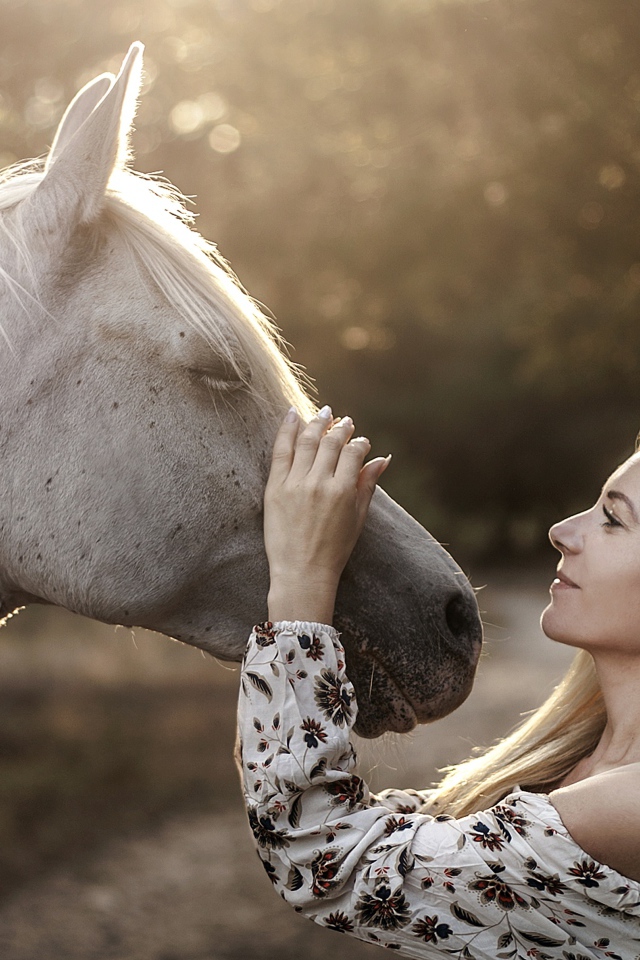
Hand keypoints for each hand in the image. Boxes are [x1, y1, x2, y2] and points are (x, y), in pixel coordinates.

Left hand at [264, 405, 390, 622]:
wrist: (301, 573)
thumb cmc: (333, 550)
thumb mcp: (357, 518)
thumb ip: (367, 485)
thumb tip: (383, 459)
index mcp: (343, 491)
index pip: (353, 453)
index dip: (359, 442)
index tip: (360, 441)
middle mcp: (319, 483)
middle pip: (331, 442)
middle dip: (340, 428)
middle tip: (344, 420)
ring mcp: (295, 484)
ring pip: (307, 441)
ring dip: (317, 422)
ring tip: (324, 413)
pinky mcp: (275, 487)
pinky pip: (281, 450)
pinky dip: (287, 430)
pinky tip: (292, 415)